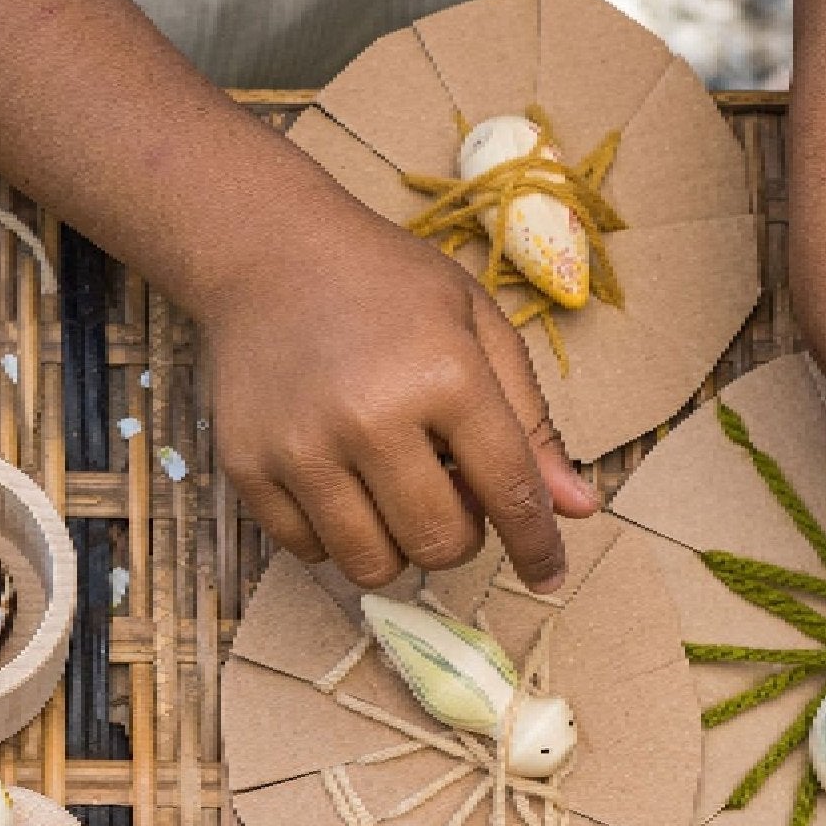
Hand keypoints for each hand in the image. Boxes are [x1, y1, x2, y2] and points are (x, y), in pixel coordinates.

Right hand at [202, 202, 599, 590]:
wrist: (266, 250)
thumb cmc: (387, 285)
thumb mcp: (479, 329)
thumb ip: (531, 423)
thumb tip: (577, 510)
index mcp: (446, 375)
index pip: (509, 492)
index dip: (537, 546)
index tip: (548, 574)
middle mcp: (371, 417)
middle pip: (439, 544)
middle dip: (459, 536)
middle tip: (448, 494)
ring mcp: (302, 446)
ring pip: (371, 565)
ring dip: (397, 546)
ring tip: (393, 493)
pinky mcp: (247, 466)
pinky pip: (307, 552)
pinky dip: (334, 536)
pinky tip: (340, 485)